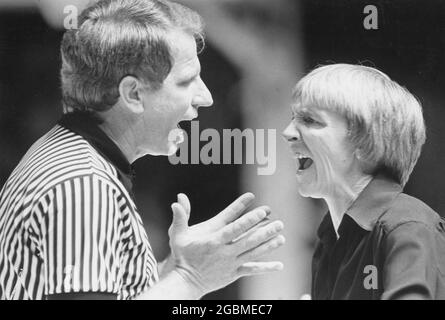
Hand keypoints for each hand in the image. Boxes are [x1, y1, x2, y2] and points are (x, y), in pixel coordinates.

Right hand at [167, 192, 284, 296]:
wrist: (185, 282)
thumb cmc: (182, 256)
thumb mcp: (177, 236)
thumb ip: (180, 217)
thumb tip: (177, 200)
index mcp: (214, 240)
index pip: (234, 226)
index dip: (248, 216)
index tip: (260, 207)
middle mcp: (225, 251)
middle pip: (249, 239)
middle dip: (264, 230)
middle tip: (279, 222)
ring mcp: (231, 263)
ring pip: (253, 253)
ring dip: (269, 245)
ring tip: (281, 237)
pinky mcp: (234, 273)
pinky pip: (252, 269)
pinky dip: (266, 268)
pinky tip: (279, 265)